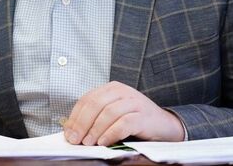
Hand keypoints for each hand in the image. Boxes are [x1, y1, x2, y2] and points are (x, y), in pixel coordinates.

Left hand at [63, 81, 183, 145]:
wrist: (164, 125)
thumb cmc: (135, 121)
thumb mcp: (113, 115)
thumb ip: (95, 118)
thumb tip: (73, 131)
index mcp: (111, 88)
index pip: (87, 99)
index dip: (75, 116)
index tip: (68, 132)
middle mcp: (122, 91)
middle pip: (95, 104)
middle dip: (82, 123)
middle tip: (76, 139)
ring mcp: (134, 102)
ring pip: (109, 113)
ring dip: (95, 129)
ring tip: (88, 143)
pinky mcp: (143, 115)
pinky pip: (124, 123)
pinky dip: (111, 133)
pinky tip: (104, 142)